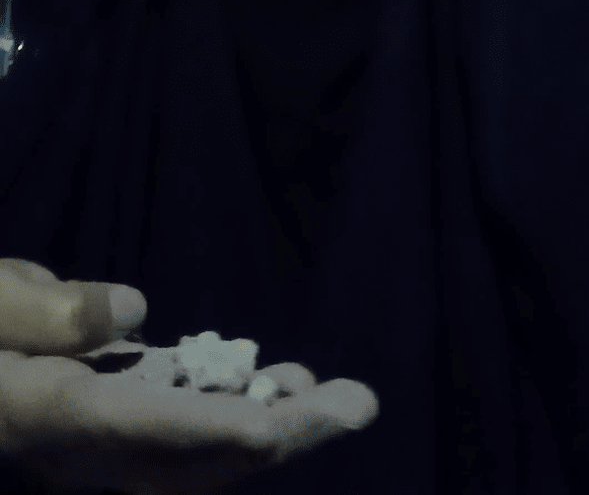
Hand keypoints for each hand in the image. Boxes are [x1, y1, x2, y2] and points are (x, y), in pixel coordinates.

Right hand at [0, 259, 379, 493]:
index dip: (237, 430)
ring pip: (194, 448)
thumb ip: (48, 312)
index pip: (159, 433)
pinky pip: (176, 421)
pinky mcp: (103, 418)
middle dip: (280, 436)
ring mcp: (98, 438)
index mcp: (54, 417)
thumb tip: (135, 311)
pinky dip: (227, 406)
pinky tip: (262, 379)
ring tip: (330, 391)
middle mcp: (86, 445)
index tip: (301, 420)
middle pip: (196, 458)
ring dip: (265, 423)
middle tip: (357, 403)